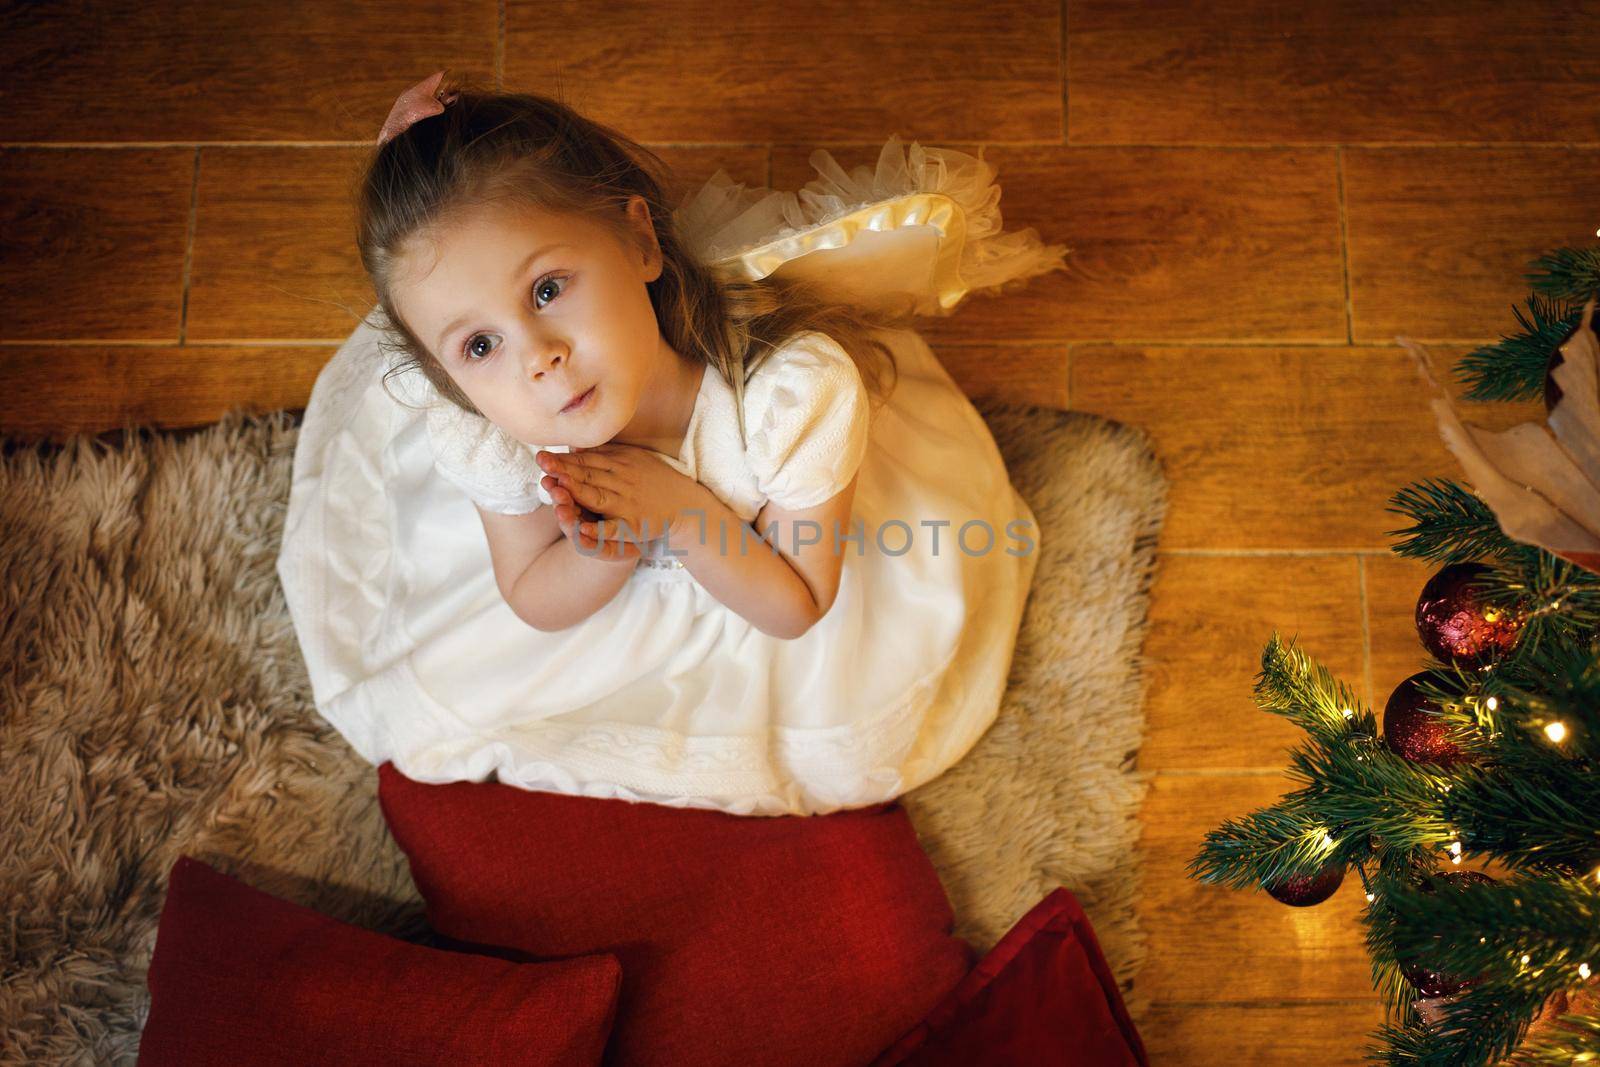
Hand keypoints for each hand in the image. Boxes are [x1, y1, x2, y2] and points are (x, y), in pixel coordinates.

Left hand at [536, 444, 704, 551]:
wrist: (685, 503)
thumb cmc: (654, 479)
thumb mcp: (632, 459)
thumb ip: (605, 453)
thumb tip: (575, 445)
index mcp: (619, 463)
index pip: (587, 460)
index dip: (563, 459)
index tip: (541, 455)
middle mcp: (622, 480)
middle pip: (588, 475)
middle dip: (563, 470)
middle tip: (542, 465)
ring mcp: (628, 503)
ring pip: (597, 497)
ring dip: (576, 492)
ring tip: (555, 488)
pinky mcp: (634, 526)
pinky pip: (613, 528)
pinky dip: (598, 530)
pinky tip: (581, 530)